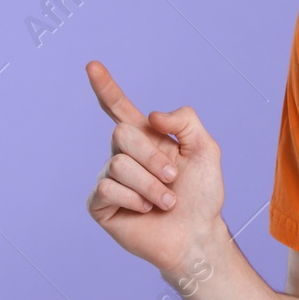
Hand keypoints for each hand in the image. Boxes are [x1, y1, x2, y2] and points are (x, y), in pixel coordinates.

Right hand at [84, 60, 226, 276]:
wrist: (197, 234)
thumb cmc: (202, 194)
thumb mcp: (206, 149)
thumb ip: (185, 120)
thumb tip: (151, 116)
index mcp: (147, 138)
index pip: (119, 108)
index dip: (106, 87)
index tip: (92, 65)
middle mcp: (124, 155)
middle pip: (122, 133)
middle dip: (154, 157)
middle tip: (174, 179)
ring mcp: (110, 179)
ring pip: (119, 164)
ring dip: (151, 185)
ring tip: (166, 201)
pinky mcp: (100, 204)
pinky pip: (107, 188)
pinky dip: (134, 200)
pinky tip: (145, 211)